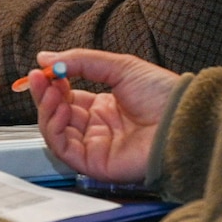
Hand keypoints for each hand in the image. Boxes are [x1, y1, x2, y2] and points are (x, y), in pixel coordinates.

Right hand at [27, 48, 183, 184]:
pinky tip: (61, 109)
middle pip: (57, 115)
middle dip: (43, 95)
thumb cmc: (162, 94)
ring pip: (55, 133)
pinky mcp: (96, 163)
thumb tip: (45, 58)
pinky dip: (55, 130)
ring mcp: (95, 146)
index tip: (41, 69)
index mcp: (103, 107)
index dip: (51, 85)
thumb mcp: (119, 67)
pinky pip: (64, 150)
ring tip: (51, 91)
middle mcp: (96, 128)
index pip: (66, 98)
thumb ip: (80, 62)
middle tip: (37, 78)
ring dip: (46, 111)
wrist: (183, 117)